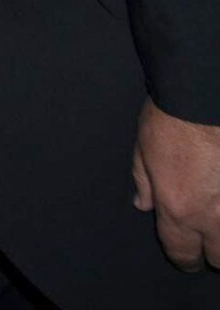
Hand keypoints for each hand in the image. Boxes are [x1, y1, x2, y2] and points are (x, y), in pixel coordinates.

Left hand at [132, 99, 219, 270]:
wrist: (203, 96)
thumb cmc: (170, 119)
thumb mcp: (142, 151)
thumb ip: (145, 183)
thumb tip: (143, 205)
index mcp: (178, 210)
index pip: (182, 252)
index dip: (185, 259)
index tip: (188, 258)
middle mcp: (214, 216)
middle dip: (215, 252)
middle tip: (211, 241)